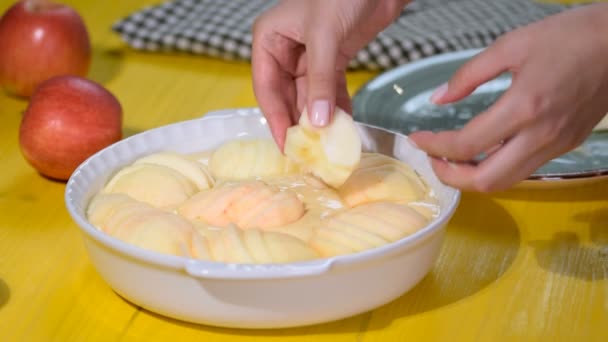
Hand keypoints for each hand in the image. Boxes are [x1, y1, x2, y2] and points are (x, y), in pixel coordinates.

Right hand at [252, 0, 407, 149]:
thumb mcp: (325, 37)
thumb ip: (320, 81)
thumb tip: (317, 123)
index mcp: (269, 40)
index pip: (266, 87)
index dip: (275, 118)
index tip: (285, 145)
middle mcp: (284, 51)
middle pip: (286, 96)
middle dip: (298, 122)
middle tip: (308, 151)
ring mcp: (308, 57)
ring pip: (309, 97)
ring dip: (319, 118)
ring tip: (327, 143)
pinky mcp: (332, 59)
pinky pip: (329, 91)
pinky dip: (337, 107)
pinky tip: (343, 125)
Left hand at [409, 3, 607, 191]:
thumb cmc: (569, 36)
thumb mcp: (511, 45)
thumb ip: (468, 75)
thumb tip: (437, 99)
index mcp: (524, 107)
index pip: (467, 145)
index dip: (434, 147)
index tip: (416, 140)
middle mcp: (541, 135)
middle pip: (486, 181)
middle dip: (450, 177)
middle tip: (432, 160)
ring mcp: (557, 145)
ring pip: (507, 182)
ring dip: (473, 178)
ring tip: (452, 160)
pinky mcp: (567, 146)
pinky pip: (524, 170)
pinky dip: (497, 169)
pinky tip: (483, 151)